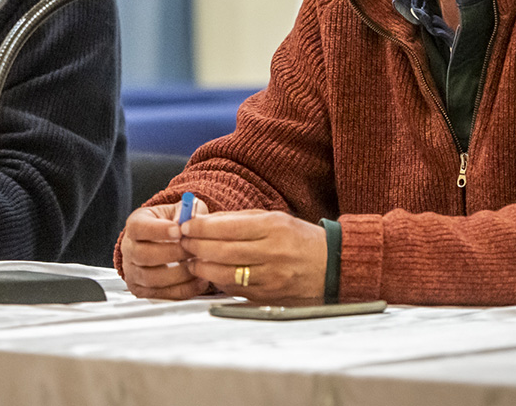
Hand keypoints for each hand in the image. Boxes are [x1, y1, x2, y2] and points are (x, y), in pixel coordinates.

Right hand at [120, 198, 210, 299]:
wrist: (163, 242)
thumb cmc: (171, 224)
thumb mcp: (178, 211)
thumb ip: (187, 212)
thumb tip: (193, 220)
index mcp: (135, 224)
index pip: (138, 228)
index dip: (158, 230)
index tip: (179, 230)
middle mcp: (129, 249)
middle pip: (144, 255)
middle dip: (173, 254)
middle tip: (193, 250)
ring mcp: (133, 271)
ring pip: (151, 278)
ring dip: (179, 273)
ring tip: (197, 266)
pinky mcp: (141, 290)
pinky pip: (160, 294)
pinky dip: (182, 289)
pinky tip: (198, 280)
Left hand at [180, 210, 326, 302]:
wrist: (332, 266)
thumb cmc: (301, 239)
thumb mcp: (274, 218)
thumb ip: (239, 219)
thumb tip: (204, 221)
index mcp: (273, 228)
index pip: (226, 227)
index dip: (200, 228)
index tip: (185, 225)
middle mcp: (272, 253)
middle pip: (221, 251)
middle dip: (195, 246)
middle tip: (183, 242)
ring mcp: (270, 278)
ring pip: (223, 274)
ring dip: (202, 267)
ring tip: (193, 259)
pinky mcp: (267, 297)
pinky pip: (233, 290)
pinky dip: (218, 281)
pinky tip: (212, 273)